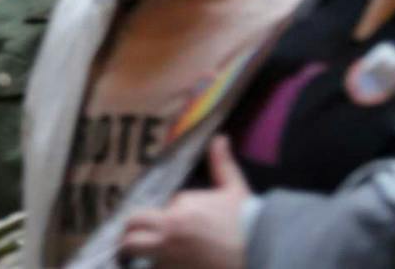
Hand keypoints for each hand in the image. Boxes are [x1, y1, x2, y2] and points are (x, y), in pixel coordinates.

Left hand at [118, 137, 250, 268]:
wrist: (265, 251)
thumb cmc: (247, 221)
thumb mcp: (234, 189)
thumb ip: (221, 164)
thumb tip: (220, 138)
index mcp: (177, 213)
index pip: (145, 214)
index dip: (153, 219)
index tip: (158, 224)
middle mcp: (168, 238)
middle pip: (129, 239)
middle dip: (129, 239)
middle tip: (131, 243)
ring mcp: (170, 262)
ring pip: (140, 261)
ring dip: (142, 259)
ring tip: (143, 259)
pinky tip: (162, 266)